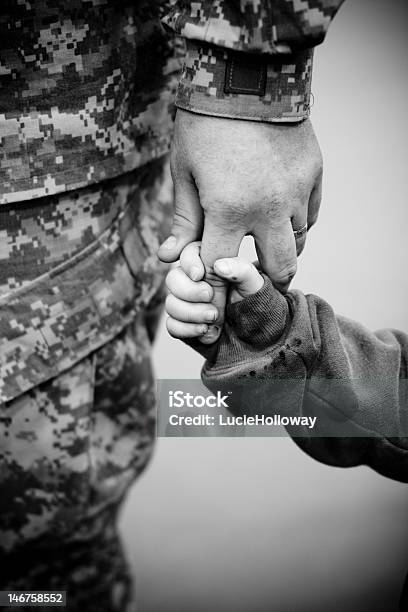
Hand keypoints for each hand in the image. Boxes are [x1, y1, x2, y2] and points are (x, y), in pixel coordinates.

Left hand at [159, 109, 321, 342]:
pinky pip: (310, 214)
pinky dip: (296, 222)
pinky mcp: (312, 175)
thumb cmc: (204, 126)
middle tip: (252, 279)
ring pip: (298, 243)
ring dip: (280, 250)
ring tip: (264, 242)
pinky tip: (280, 213)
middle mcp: (267, 209)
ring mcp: (295, 192)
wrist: (243, 76)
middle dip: (263, 282)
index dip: (214, 282)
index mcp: (228, 211)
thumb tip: (169, 258)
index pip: (222, 269)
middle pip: (278, 270)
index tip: (212, 282)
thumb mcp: (184, 173)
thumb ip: (183, 221)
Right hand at [165, 242, 263, 339]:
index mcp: (207, 261)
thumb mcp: (254, 284)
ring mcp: (184, 303)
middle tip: (209, 296)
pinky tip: (205, 330)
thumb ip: (241, 270)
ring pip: (170, 303)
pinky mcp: (181, 323)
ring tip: (213, 317)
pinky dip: (187, 329)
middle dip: (189, 291)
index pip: (187, 253)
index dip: (189, 263)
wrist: (256, 333)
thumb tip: (219, 265)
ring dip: (191, 312)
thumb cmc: (256, 302)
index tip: (199, 275)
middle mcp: (191, 280)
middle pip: (173, 279)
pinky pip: (171, 325)